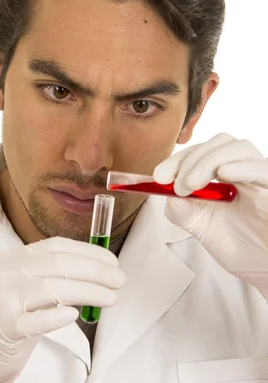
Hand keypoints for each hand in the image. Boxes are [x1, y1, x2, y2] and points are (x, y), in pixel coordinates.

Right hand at [0, 236, 124, 382]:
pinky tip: (75, 316)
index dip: (88, 252)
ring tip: (111, 297)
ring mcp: (4, 298)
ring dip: (88, 291)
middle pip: (59, 264)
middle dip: (95, 271)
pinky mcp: (5, 327)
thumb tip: (96, 272)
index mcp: (14, 258)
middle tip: (119, 279)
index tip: (112, 261)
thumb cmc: (5, 318)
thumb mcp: (24, 287)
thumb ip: (52, 276)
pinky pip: (35, 320)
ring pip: (53, 288)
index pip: (57, 247)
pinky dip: (57, 316)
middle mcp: (8, 272)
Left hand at [153, 133, 267, 298]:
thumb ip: (182, 209)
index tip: (159, 176)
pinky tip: (224, 174)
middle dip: (190, 159)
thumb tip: (162, 189)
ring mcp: (262, 176)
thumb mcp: (202, 228)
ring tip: (191, 185)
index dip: (178, 159)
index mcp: (227, 175)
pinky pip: (262, 168)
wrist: (267, 272)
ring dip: (208, 160)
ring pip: (238, 147)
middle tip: (177, 185)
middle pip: (219, 142)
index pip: (202, 152)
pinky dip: (241, 166)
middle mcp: (246, 170)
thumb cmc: (243, 248)